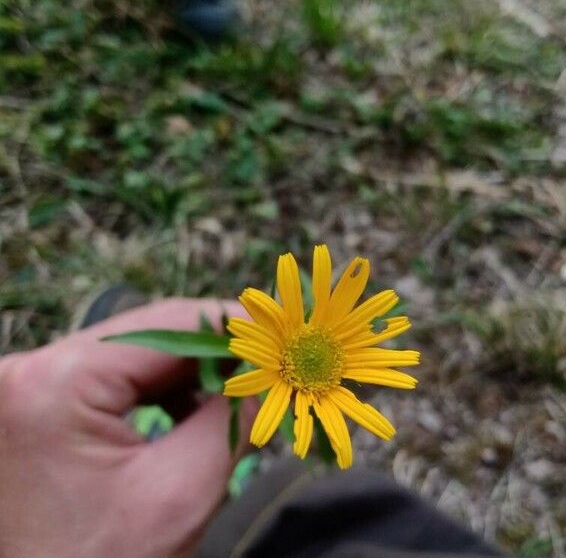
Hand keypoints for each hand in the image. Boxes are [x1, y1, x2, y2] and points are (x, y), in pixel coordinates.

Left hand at [0, 298, 255, 557]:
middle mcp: (31, 367)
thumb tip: (268, 370)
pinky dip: (160, 387)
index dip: (234, 326)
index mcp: (57, 382)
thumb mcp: (181, 493)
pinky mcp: (40, 399)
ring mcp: (31, 382)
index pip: (168, 326)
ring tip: (233, 395)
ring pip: (137, 353)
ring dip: (191, 371)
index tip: (281, 334)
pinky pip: (115, 375)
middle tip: (266, 366)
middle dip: (215, 352)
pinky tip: (190, 410)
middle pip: (151, 335)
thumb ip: (233, 417)